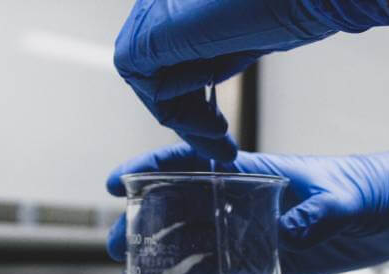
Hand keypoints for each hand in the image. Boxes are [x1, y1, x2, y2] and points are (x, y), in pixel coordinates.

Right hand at [107, 122, 388, 273]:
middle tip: (119, 246)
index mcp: (255, 173)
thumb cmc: (371, 190)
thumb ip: (315, 214)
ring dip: (165, 259)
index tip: (120, 183)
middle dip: (146, 222)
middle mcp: (243, 203)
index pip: (194, 164)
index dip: (153, 169)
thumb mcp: (344, 199)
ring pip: (195, 243)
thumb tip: (284, 236)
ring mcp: (250, 233)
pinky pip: (221, 273)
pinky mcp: (265, 261)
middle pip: (182, 208)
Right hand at [114, 0, 388, 160]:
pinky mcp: (223, 42)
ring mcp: (198, 31)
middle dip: (182, 116)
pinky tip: (220, 124)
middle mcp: (172, 19)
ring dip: (195, 118)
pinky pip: (201, 80)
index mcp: (156, 11)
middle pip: (157, 79)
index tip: (195, 116)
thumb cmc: (259, 3)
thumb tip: (130, 70)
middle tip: (213, 142)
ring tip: (222, 144)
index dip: (161, 99)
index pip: (134, 67)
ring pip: (180, 85)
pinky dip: (207, 105)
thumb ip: (145, 48)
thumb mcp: (185, 27)